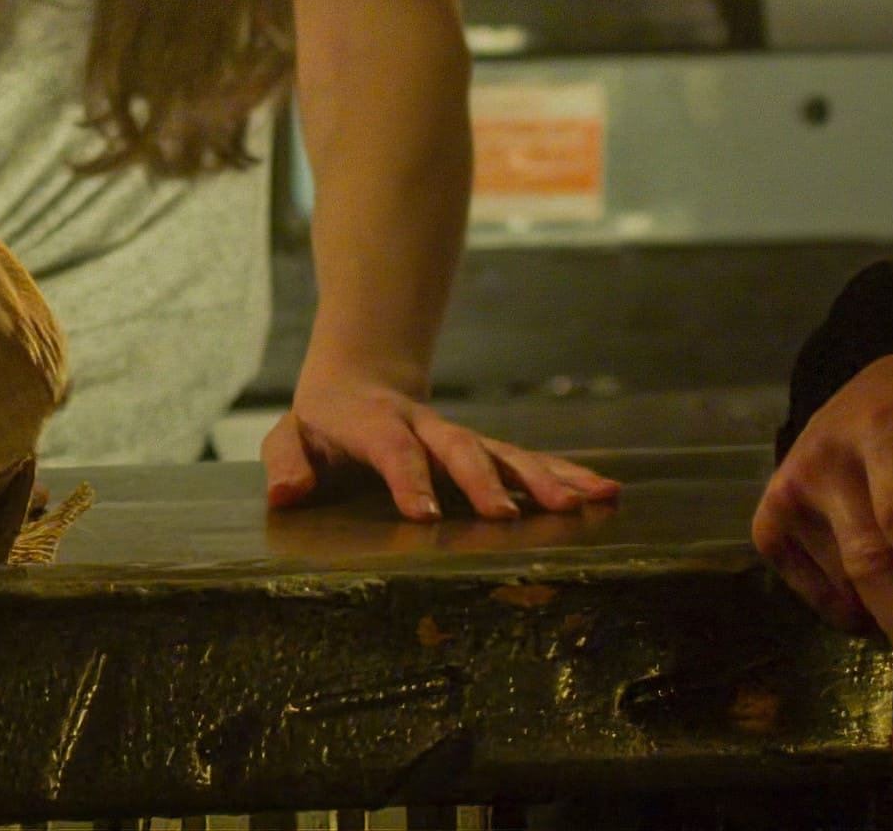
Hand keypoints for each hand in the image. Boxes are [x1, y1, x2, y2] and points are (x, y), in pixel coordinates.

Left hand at [260, 367, 622, 521]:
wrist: (365, 375)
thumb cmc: (325, 421)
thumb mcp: (293, 436)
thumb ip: (287, 462)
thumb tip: (290, 494)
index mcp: (376, 425)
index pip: (392, 450)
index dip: (409, 479)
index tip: (426, 515)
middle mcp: (425, 427)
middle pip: (460, 447)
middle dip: (484, 481)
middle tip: (507, 516)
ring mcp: (460, 436)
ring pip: (505, 452)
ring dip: (545, 477)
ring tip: (586, 503)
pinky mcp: (486, 449)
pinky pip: (527, 461)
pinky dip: (567, 475)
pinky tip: (605, 492)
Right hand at [750, 345, 892, 700]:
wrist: (883, 375)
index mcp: (888, 427)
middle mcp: (829, 454)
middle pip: (870, 562)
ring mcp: (792, 483)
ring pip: (845, 581)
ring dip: (889, 618)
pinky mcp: (769, 510)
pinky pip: (808, 586)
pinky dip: (845, 611)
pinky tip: (875, 608)